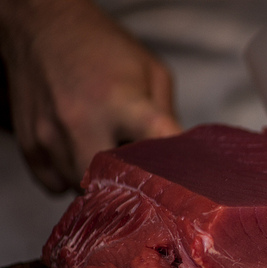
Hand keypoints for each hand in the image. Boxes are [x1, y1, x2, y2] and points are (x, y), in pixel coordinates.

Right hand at [0, 0, 180, 191]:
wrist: (44, 25)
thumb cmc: (105, 49)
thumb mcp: (152, 72)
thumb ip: (167, 117)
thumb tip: (177, 158)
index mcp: (122, 102)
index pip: (155, 145)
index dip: (174, 166)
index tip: (181, 174)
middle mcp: (83, 122)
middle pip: (113, 184)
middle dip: (130, 186)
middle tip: (138, 175)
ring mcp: (51, 135)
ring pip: (82, 189)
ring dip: (100, 183)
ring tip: (109, 157)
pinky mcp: (30, 144)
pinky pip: (55, 186)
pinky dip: (71, 179)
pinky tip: (82, 155)